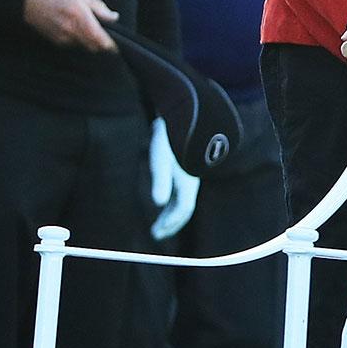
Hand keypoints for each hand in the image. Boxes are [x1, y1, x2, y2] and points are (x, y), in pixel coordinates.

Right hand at [23, 0, 117, 52]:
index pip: (99, 38)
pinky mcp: (58, 42)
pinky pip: (75, 45)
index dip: (110, 45)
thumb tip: (114, 17)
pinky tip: (76, 29)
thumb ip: (99, 7)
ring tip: (89, 29)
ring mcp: (64, 37)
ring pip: (85, 47)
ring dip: (91, 42)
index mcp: (80, 16)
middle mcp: (72, 29)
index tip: (116, 46)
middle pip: (94, 46)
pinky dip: (80, 40)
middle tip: (106, 38)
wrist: (31, 1)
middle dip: (102, 45)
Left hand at [148, 117, 200, 240]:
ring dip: (172, 214)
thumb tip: (157, 203)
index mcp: (188, 183)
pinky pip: (181, 191)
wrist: (184, 114)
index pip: (182, 210)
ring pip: (183, 200)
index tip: (155, 234)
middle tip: (156, 233)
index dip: (170, 224)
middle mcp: (191, 181)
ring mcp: (190, 175)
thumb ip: (160, 181)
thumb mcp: (161, 159)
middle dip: (171, 223)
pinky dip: (173, 202)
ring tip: (160, 222)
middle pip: (184, 209)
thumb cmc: (170, 137)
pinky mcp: (185, 168)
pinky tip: (164, 201)